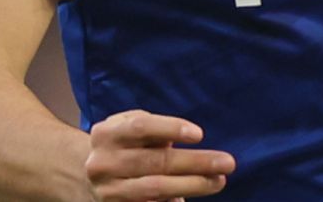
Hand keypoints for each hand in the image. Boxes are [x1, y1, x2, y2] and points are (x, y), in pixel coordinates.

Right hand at [85, 111, 234, 200]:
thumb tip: (193, 137)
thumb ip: (157, 129)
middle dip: (196, 162)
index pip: (140, 126)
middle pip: (155, 162)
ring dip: (192, 185)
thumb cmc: (127, 144)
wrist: (95, 175)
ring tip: (219, 181)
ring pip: (155, 188)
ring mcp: (107, 191)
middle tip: (228, 163)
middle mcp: (102, 163)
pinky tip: (190, 198)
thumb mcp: (134, 126)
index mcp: (107, 134)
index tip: (200, 135)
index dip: (171, 128)